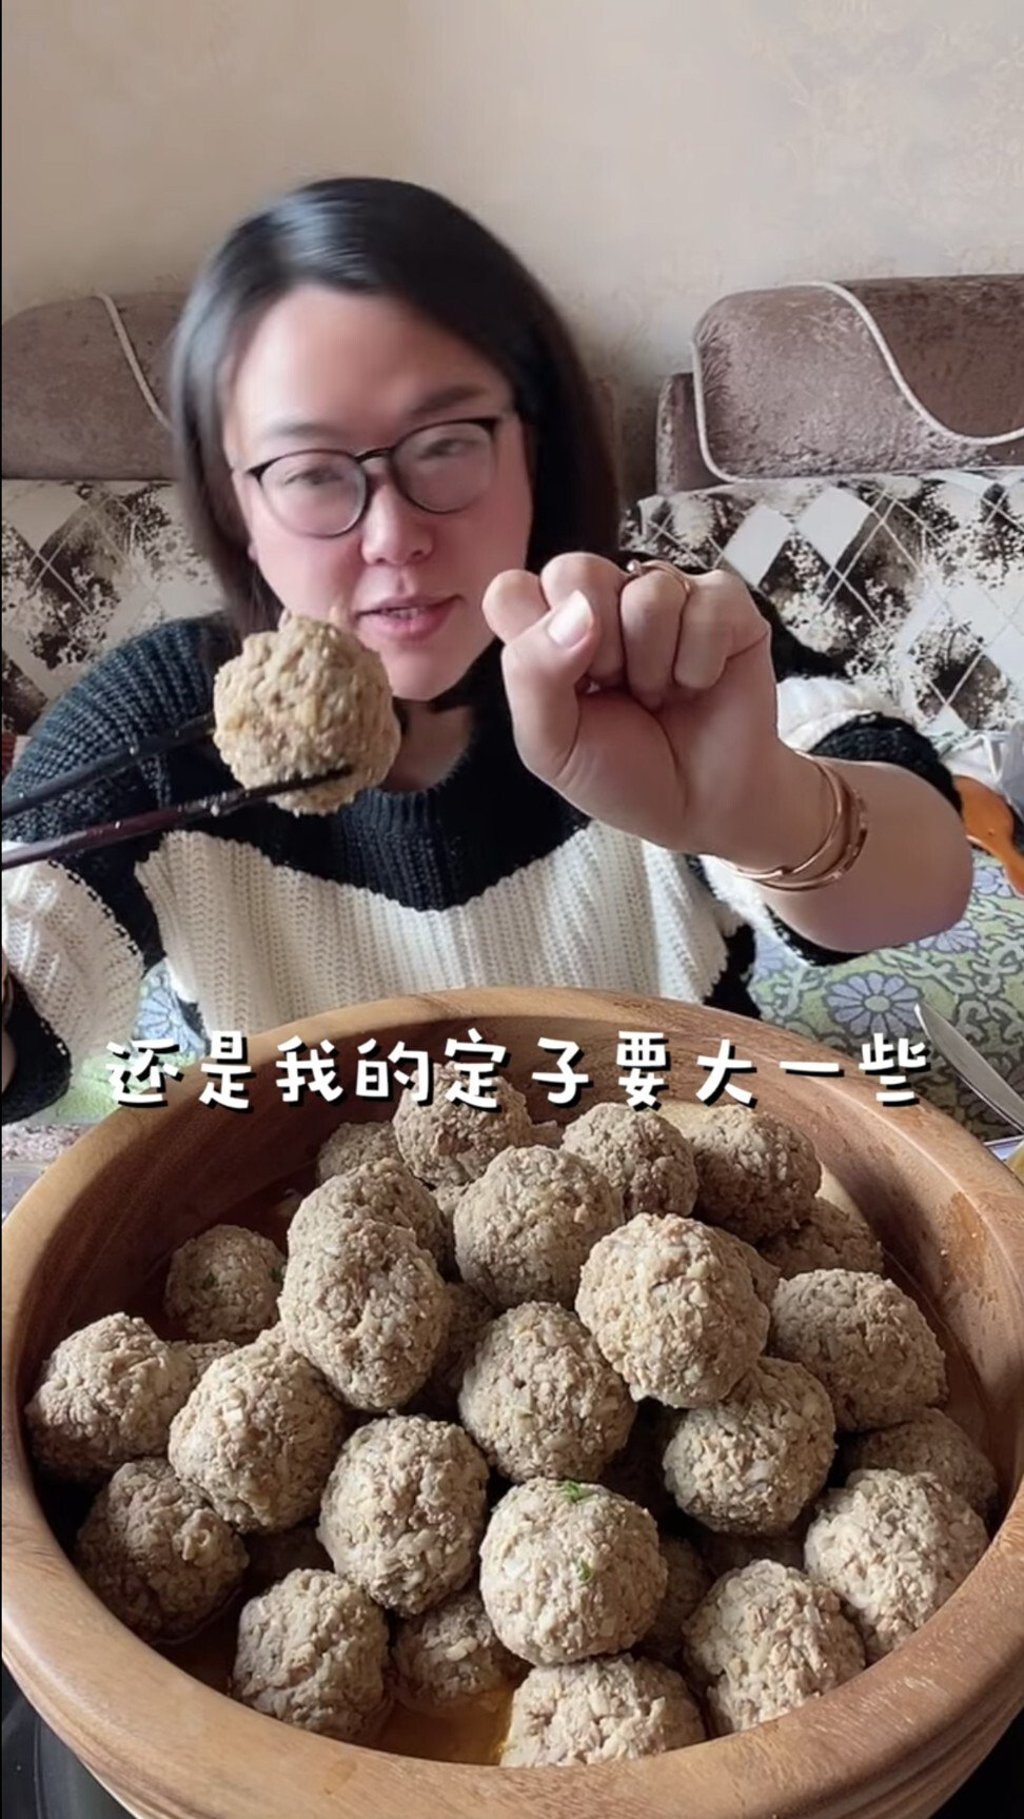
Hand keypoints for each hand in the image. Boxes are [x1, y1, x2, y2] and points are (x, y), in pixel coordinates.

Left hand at [482, 554, 821, 864]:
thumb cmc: (623, 773)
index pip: (512, 590)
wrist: (701, 806)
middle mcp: (604, 601)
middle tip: (616, 689)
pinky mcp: (722, 602)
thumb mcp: (552, 746)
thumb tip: (576, 609)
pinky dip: (699, 665)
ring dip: (653, 665)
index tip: (567, 686)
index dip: (536, 636)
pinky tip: (697, 686)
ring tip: (659, 694)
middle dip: (598, 648)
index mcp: (550, 630)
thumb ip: (534, 675)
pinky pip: (706, 607)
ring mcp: (664, 595)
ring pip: (648, 592)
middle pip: (575, 570)